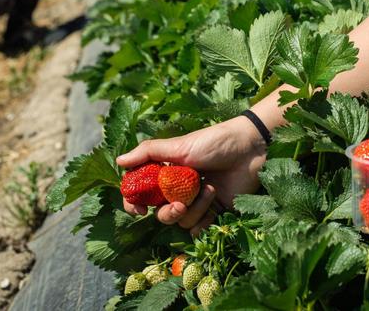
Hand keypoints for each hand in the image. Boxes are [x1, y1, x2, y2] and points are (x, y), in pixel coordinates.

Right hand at [116, 115, 266, 234]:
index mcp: (166, 173)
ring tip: (211, 187)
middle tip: (181, 204)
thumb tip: (119, 161)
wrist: (250, 148)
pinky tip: (215, 202)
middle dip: (168, 213)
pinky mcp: (214, 211)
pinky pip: (200, 228)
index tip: (139, 209)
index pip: (141, 194)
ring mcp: (196, 201)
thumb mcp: (179, 145)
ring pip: (182, 221)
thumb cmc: (214, 141)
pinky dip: (205, 219)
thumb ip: (148, 152)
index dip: (135, 204)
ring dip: (196, 208)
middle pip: (160, 214)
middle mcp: (179, 189)